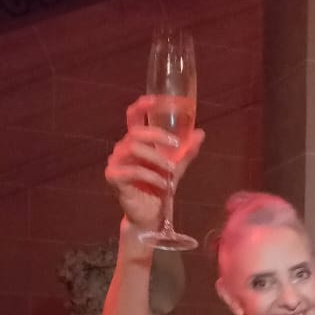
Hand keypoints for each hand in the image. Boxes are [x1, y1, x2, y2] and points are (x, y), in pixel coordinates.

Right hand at [104, 97, 204, 233]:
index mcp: (135, 142)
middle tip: (177, 144)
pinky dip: (152, 177)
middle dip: (158, 135)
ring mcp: (116, 162)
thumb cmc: (159, 188)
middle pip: (136, 132)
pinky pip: (133, 171)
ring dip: (157, 159)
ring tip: (171, 172)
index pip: (133, 117)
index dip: (142, 106)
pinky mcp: (114, 177)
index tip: (156, 100)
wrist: (151, 215)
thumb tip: (200, 133)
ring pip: (134, 149)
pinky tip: (163, 185)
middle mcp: (123, 148)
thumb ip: (186, 151)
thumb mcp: (176, 167)